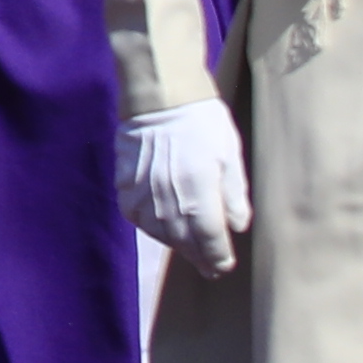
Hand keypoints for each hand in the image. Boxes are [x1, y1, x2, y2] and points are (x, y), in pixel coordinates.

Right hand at [116, 101, 253, 276]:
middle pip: (185, 243)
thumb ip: (234, 195)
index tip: (224, 266)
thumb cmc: (202, 122)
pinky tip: (157, 225)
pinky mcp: (125, 184)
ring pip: (159, 234)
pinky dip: (148, 226)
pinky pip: (135, 217)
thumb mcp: (230, 156)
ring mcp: (144, 195)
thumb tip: (237, 226)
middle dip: (199, 257)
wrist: (160, 96)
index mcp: (200, 198)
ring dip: (175, 245)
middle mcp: (170, 203)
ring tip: (186, 247)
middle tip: (209, 267)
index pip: (211, 242)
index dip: (219, 258)